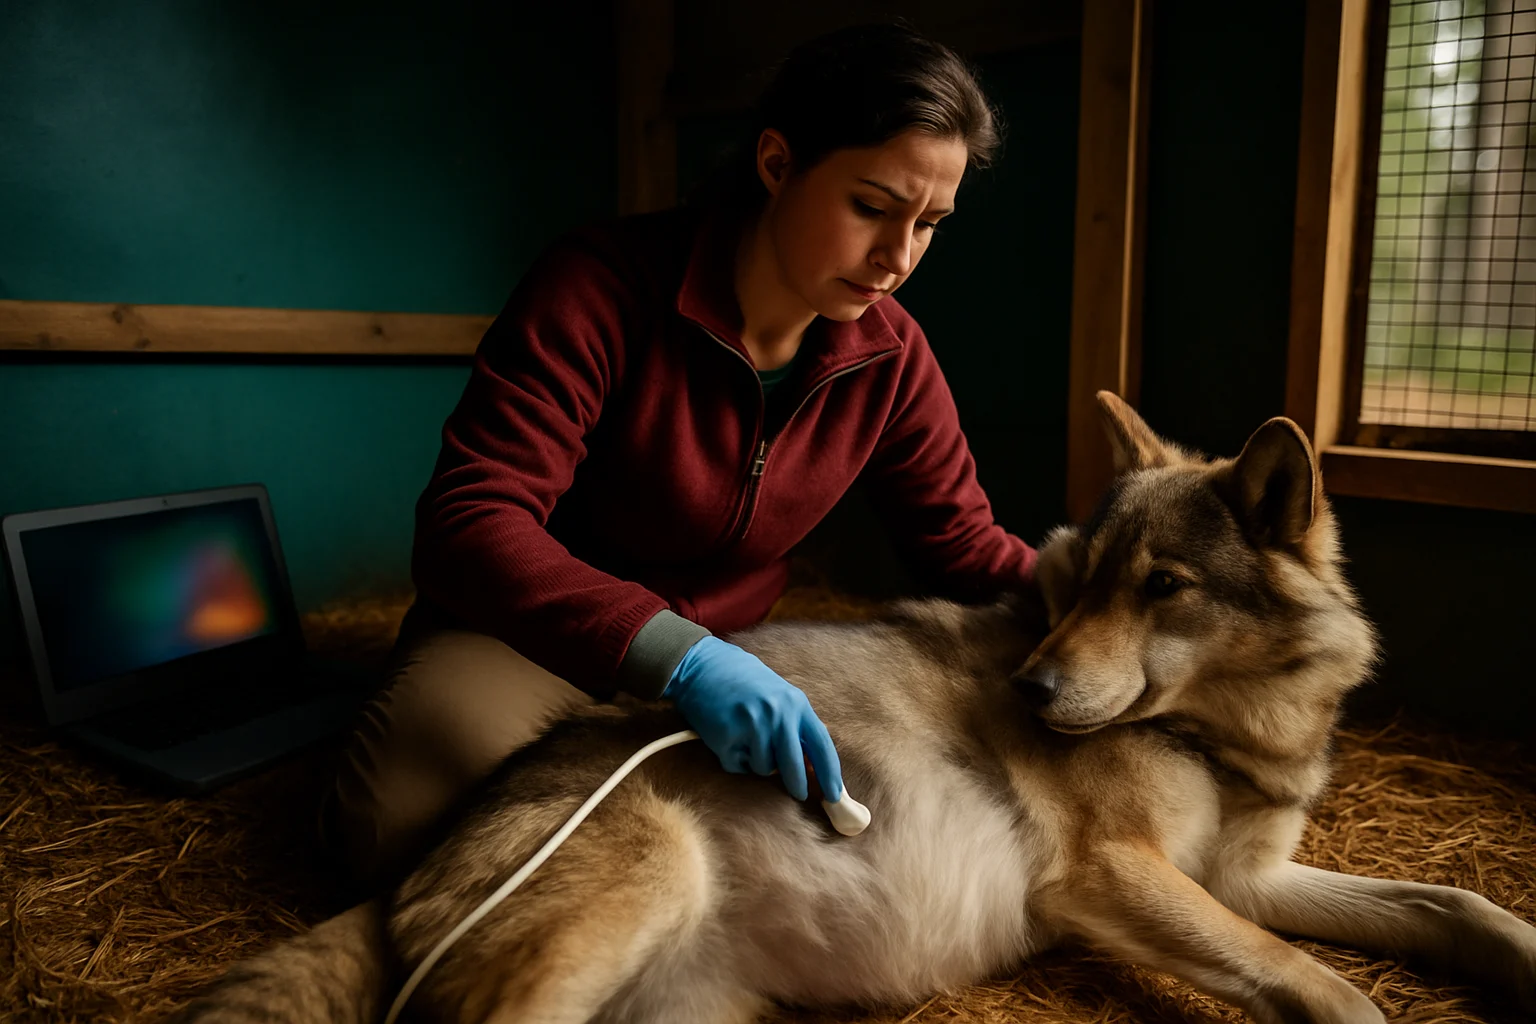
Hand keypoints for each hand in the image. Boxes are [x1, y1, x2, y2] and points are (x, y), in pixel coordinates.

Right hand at [663, 636, 843, 801]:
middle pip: (794, 767)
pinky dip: (735, 759)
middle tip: (798, 793)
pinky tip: (728, 737)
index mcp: (795, 703)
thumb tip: (812, 766)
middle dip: (797, 785)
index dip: (830, 774)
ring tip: (746, 738)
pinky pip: (738, 766)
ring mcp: (751, 726)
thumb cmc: (744, 682)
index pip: (821, 745)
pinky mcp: (727, 737)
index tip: (834, 795)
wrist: (703, 666)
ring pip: (764, 769)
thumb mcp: (779, 696)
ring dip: (757, 762)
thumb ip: (795, 725)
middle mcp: (776, 714)